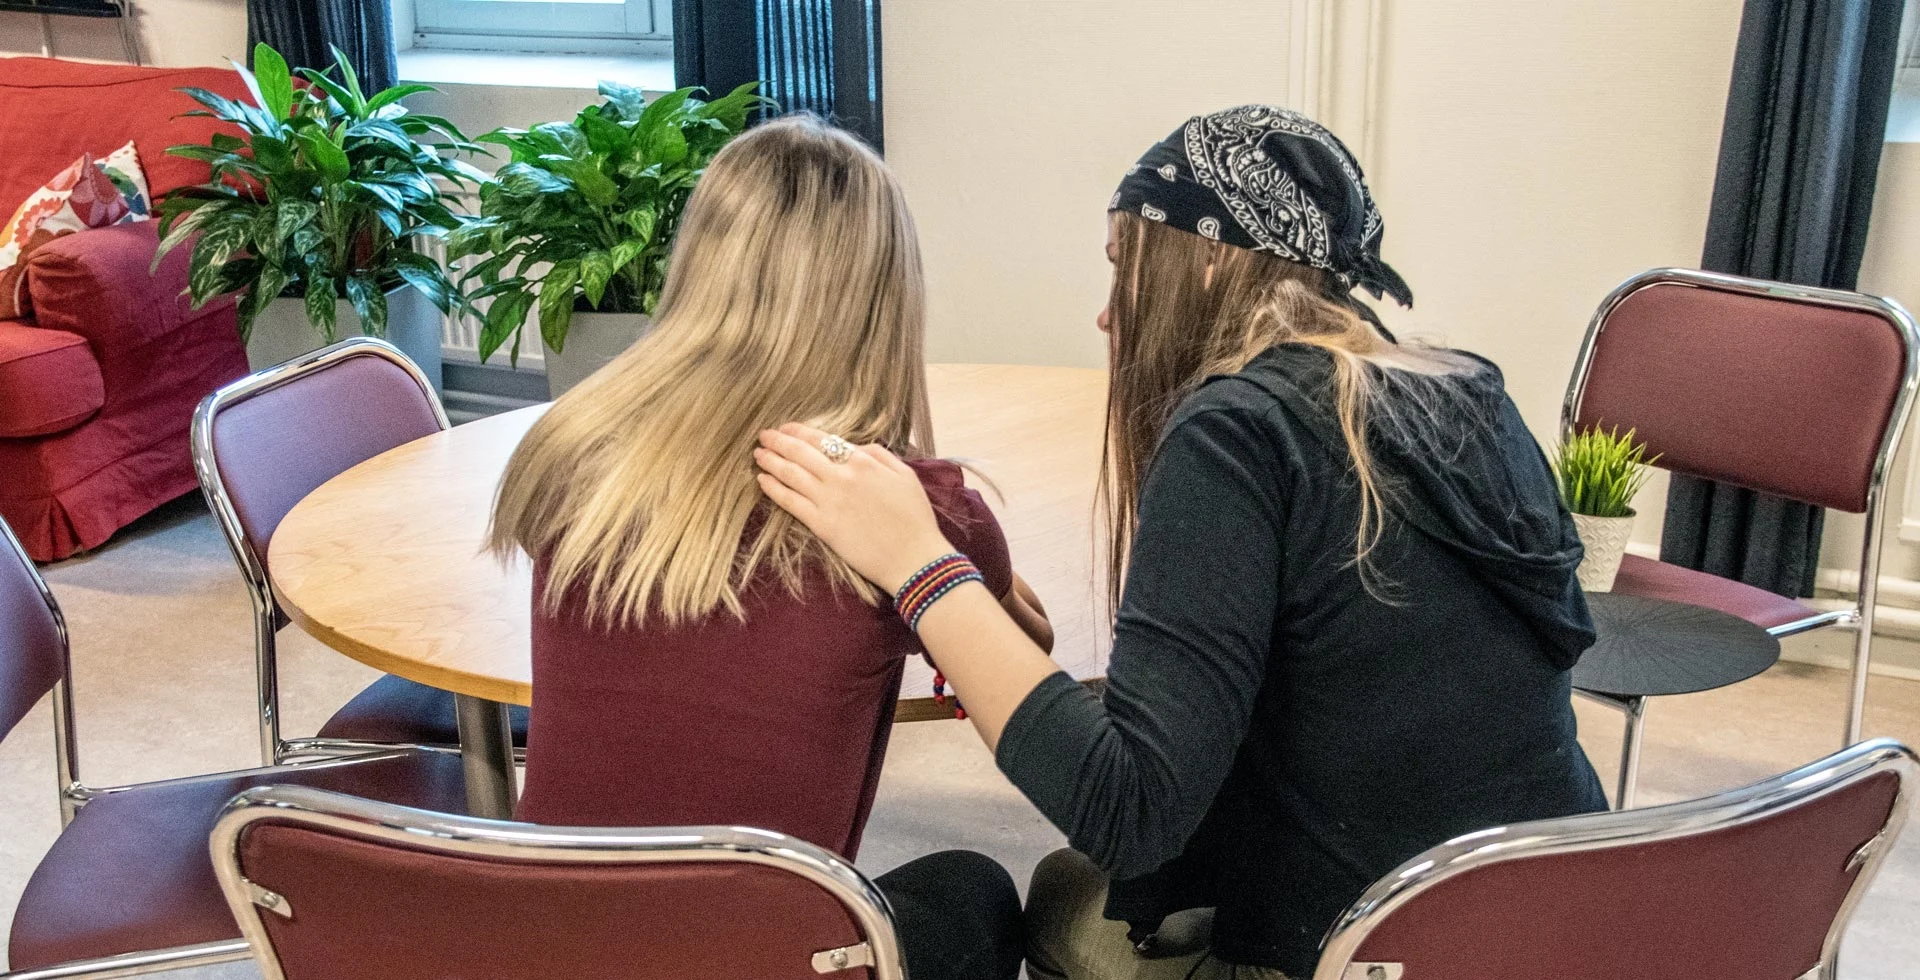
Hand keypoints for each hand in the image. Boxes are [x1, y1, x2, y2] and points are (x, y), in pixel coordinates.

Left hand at [755, 422, 956, 593]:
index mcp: (864, 462)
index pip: (824, 440)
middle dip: (779, 441)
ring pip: (791, 474)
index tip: (786, 428)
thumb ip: (880, 455)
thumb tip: (857, 447)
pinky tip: (762, 481)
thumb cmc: (915, 518)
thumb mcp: (906, 475)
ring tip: (758, 454)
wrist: (914, 558)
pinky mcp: (822, 525)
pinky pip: (790, 502)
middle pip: (801, 453)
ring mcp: (829, 501)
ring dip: (771, 461)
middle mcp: (842, 477)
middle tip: (763, 435)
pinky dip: (774, 489)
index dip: (801, 432)